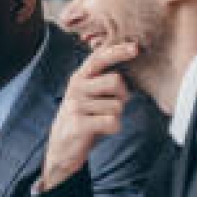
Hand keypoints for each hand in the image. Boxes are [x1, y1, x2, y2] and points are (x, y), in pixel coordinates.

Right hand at [39, 41, 138, 192]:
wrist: (60, 148)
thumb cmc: (83, 118)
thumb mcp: (88, 95)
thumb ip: (102, 79)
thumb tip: (127, 66)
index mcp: (79, 78)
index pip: (99, 58)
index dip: (118, 51)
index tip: (135, 48)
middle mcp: (75, 88)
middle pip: (115, 81)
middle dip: (123, 95)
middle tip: (115, 105)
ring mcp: (75, 106)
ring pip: (117, 106)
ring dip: (115, 116)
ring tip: (100, 121)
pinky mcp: (78, 124)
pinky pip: (112, 122)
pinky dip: (113, 128)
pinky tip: (100, 130)